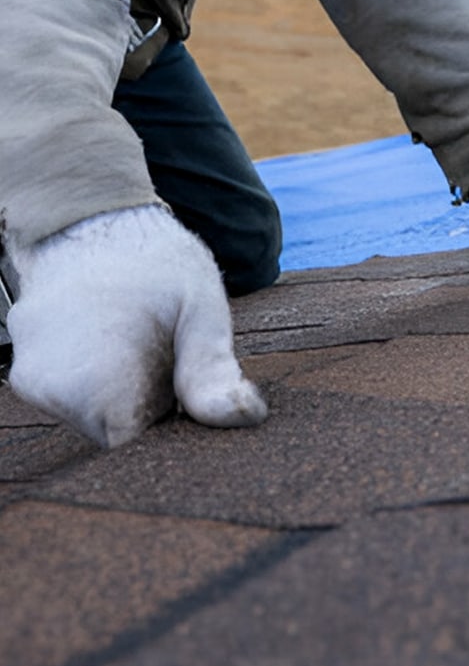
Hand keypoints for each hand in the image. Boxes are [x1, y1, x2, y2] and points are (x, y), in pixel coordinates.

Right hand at [6, 205, 266, 446]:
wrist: (92, 216)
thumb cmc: (154, 260)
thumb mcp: (200, 308)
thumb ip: (213, 370)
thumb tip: (242, 418)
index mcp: (96, 380)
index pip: (139, 449)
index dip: (174, 428)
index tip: (191, 392)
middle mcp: (50, 388)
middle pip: (117, 437)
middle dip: (152, 410)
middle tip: (170, 356)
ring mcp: (31, 380)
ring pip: (97, 418)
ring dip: (129, 395)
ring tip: (142, 341)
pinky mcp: (28, 372)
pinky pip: (77, 397)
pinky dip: (105, 382)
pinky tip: (120, 341)